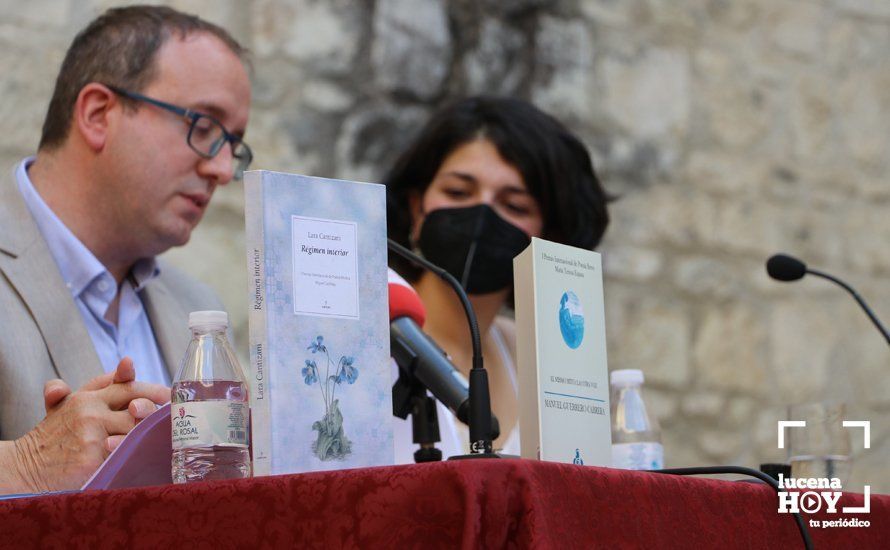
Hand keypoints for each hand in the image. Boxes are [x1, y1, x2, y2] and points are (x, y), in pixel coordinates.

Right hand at [12, 358, 168, 492]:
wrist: (24, 468)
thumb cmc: (52, 438)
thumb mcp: (65, 407)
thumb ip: (97, 386)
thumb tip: (127, 362)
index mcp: (87, 397)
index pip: (125, 386)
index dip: (150, 389)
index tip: (169, 394)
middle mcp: (90, 411)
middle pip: (137, 406)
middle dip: (156, 410)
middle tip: (171, 414)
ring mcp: (91, 434)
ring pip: (134, 430)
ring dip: (147, 434)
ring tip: (161, 435)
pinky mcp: (92, 457)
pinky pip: (124, 454)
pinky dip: (134, 454)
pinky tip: (145, 454)